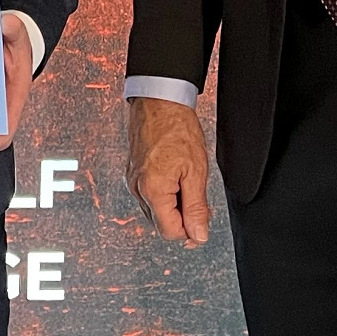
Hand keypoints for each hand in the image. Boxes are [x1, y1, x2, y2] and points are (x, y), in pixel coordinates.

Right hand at [126, 97, 212, 246]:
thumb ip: (196, 208)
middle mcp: (138, 189)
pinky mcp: (133, 172)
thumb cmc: (176, 128)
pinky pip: (149, 194)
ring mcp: (133, 180)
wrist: (159, 100)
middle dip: (182, 217)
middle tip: (199, 196)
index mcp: (152, 191)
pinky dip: (165, 193)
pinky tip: (176, 176)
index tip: (203, 220)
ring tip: (187, 181)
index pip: (170, 232)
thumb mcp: (196, 172)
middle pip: (162, 223)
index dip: (190, 231)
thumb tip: (198, 234)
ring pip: (156, 210)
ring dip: (174, 205)